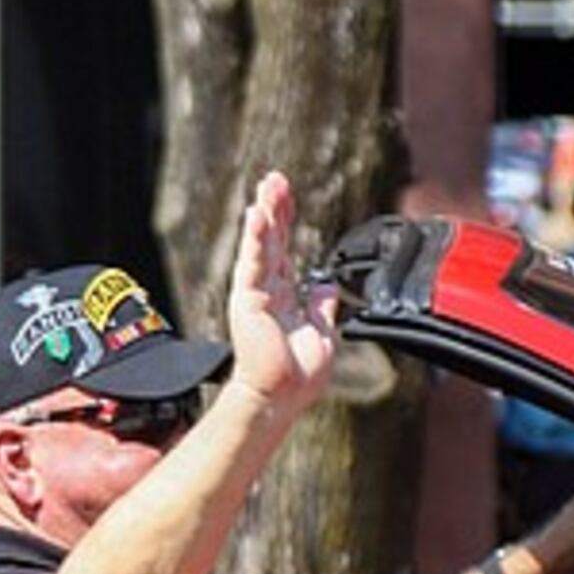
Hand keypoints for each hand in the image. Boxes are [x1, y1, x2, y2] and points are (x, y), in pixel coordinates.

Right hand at [222, 168, 340, 413]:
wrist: (281, 396)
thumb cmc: (296, 375)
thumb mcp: (321, 332)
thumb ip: (321, 306)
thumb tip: (325, 288)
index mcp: (283, 295)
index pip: (284, 248)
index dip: (287, 221)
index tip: (288, 196)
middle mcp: (267, 289)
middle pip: (272, 238)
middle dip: (275, 206)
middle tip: (275, 178)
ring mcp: (255, 292)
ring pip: (261, 244)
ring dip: (264, 213)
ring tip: (267, 186)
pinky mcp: (248, 299)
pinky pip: (253, 262)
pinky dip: (254, 238)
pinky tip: (256, 214)